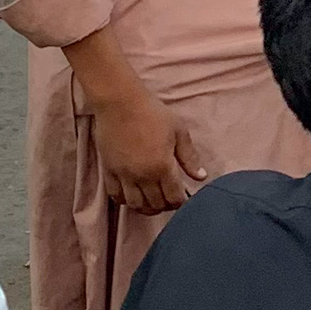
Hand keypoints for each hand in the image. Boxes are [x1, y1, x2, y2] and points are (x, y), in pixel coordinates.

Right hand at [88, 74, 202, 214]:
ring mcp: (124, 175)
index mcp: (162, 167)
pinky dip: (124, 200)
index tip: (182, 198)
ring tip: (152, 201)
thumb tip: (201, 177)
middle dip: (165, 205)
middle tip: (169, 199)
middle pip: (155, 204)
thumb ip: (189, 157)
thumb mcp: (179, 131)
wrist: (120, 102)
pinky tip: (132, 195)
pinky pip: (115, 195)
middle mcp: (143, 175)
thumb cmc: (153, 113)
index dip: (180, 203)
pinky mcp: (109, 170)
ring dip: (146, 207)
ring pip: (135, 205)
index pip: (173, 198)